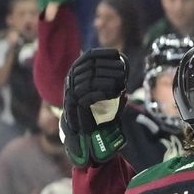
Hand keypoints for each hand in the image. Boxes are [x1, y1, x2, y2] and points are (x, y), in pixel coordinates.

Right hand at [61, 48, 127, 166]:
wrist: (90, 139)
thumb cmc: (101, 117)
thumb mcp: (110, 96)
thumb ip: (113, 84)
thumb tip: (123, 70)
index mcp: (78, 77)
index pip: (87, 58)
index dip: (102, 54)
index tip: (117, 53)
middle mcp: (71, 84)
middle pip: (87, 68)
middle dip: (107, 67)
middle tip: (123, 70)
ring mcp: (70, 97)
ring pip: (86, 82)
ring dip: (105, 80)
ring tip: (120, 82)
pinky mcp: (74, 110)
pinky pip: (85, 98)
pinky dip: (99, 93)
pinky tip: (112, 93)